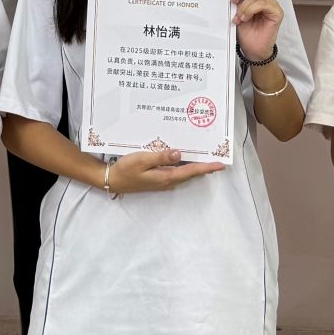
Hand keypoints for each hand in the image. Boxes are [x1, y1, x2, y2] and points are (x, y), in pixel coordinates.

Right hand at [106, 147, 224, 193]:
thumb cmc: (126, 169)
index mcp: (167, 176)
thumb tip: (179, 154)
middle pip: (191, 173)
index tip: (221, 164)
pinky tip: (184, 157)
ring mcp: (163, 180)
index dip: (207, 167)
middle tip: (217, 156)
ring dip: (195, 165)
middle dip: (205, 166)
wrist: (112, 180)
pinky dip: (184, 164)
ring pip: (184, 172)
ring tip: (206, 155)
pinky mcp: (158, 178)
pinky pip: (176, 171)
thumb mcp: (142, 160)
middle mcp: (168, 180)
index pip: (192, 171)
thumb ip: (161, 157)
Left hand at [232, 0, 281, 61]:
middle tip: (233, 0)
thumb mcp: (235, 9)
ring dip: (243, 6)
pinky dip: (250, 10)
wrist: (252, 48)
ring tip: (238, 17)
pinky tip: (244, 19)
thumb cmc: (244, 30)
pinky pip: (262, 4)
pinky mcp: (276, 12)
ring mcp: (271, 3)